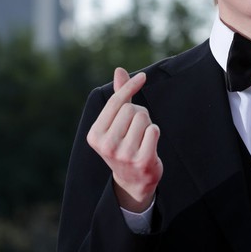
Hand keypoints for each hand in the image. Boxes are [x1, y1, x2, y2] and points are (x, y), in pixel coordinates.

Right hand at [86, 68, 162, 211]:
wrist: (133, 181)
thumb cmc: (124, 146)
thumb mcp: (116, 123)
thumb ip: (118, 97)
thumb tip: (119, 70)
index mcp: (95, 135)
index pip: (115, 102)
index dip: (129, 87)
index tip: (142, 77)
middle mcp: (107, 145)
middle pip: (131, 109)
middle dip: (139, 114)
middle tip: (136, 130)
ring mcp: (124, 155)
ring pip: (143, 118)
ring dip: (148, 124)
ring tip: (142, 138)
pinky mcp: (142, 161)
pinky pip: (154, 131)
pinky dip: (155, 132)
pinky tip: (149, 144)